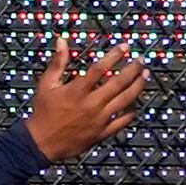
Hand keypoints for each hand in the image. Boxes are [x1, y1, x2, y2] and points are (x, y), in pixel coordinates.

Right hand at [22, 34, 146, 161]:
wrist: (41, 143)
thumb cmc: (43, 112)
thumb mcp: (46, 85)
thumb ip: (58, 62)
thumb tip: (62, 41)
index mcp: (77, 91)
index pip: (100, 68)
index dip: (115, 55)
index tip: (125, 46)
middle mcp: (91, 104)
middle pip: (119, 83)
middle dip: (133, 69)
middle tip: (142, 60)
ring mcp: (99, 119)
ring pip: (125, 100)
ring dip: (138, 86)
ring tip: (145, 76)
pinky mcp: (101, 133)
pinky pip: (122, 121)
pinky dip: (131, 112)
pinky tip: (135, 104)